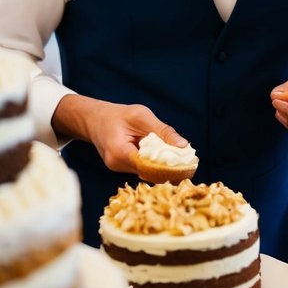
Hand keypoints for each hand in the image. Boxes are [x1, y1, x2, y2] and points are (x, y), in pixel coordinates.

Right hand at [55, 94, 187, 176]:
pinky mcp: (123, 168)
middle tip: (192, 166)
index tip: (189, 166)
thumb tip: (184, 146)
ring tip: (185, 163)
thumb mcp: (141, 116)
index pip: (149, 167)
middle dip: (170, 169)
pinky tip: (170, 160)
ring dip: (165, 167)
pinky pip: (143, 169)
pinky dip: (156, 165)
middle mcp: (117, 165)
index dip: (170, 168)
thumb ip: (162, 131)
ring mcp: (118, 169)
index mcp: (119, 152)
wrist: (96, 119)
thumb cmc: (118, 115)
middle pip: (149, 172)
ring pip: (147, 172)